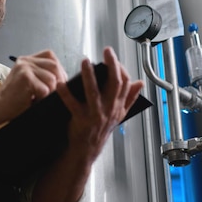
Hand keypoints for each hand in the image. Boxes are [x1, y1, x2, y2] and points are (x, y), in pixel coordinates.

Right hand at [0, 49, 67, 119]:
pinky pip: (45, 89)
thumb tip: (63, 79)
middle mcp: (25, 61)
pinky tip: (33, 101)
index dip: (58, 69)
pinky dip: (42, 99)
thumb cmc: (14, 98)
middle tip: (54, 93)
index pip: (50, 56)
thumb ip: (41, 75)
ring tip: (39, 98)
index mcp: (26, 60)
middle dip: (59, 81)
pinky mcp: (25, 78)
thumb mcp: (28, 81)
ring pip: (52, 79)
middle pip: (54, 66)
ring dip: (50, 92)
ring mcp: (24, 68)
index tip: (59, 82)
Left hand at [56, 47, 143, 162]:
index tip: (112, 56)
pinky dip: (65, 93)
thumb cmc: (101, 130)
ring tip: (85, 61)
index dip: (121, 68)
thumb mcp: (119, 115)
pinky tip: (60, 83)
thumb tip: (140, 83)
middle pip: (115, 84)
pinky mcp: (81, 120)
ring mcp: (96, 115)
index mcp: (118, 106)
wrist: (87, 151)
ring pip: (94, 92)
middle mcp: (109, 109)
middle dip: (112, 65)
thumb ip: (130, 98)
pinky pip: (73, 104)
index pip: (126, 84)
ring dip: (89, 75)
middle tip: (106, 51)